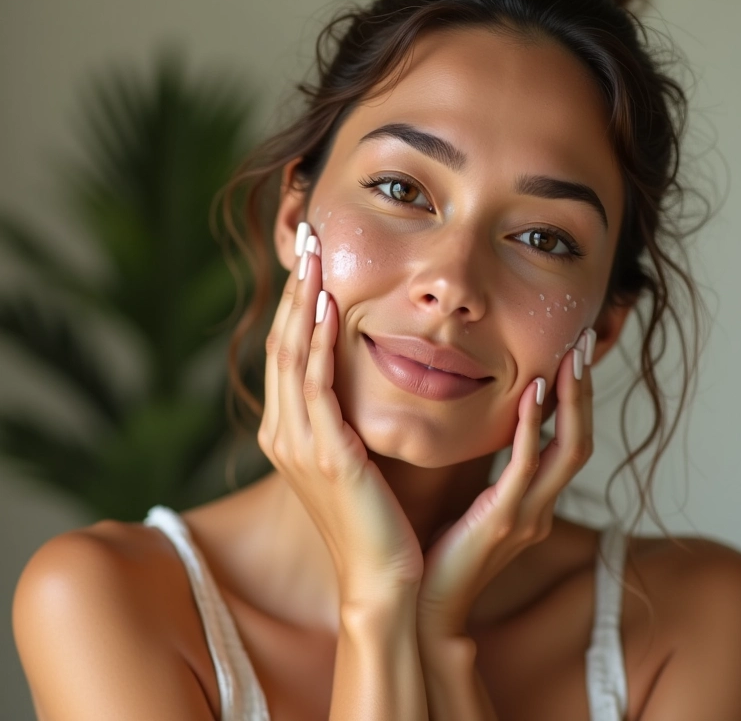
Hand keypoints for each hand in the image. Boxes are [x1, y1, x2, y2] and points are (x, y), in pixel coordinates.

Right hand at [258, 223, 423, 606]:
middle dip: (293, 290)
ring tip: (311, 254)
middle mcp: (283, 434)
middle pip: (281, 345)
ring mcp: (297, 444)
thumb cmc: (376, 519)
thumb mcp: (353, 460)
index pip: (287, 355)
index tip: (310, 262)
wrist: (382, 579)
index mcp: (289, 434)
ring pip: (291, 355)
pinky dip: (315, 342)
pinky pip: (314, 384)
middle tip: (305, 238)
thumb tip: (362, 380)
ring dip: (301, 301)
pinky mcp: (323, 453)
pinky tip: (324, 306)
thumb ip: (345, 420)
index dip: (295, 305)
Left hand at [416, 330, 596, 638]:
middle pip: (580, 441)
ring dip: (572, 402)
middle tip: (582, 344)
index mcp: (532, 502)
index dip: (575, 400)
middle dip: (584, 392)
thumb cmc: (442, 553)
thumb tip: (482, 435)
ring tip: (571, 358)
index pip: (567, 443)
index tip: (571, 357)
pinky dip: (532, 428)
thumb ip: (490, 476)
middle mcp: (539, 508)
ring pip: (567, 451)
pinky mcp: (503, 521)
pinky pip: (526, 467)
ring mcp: (527, 516)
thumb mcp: (473, 507)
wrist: (423, 604)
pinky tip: (532, 394)